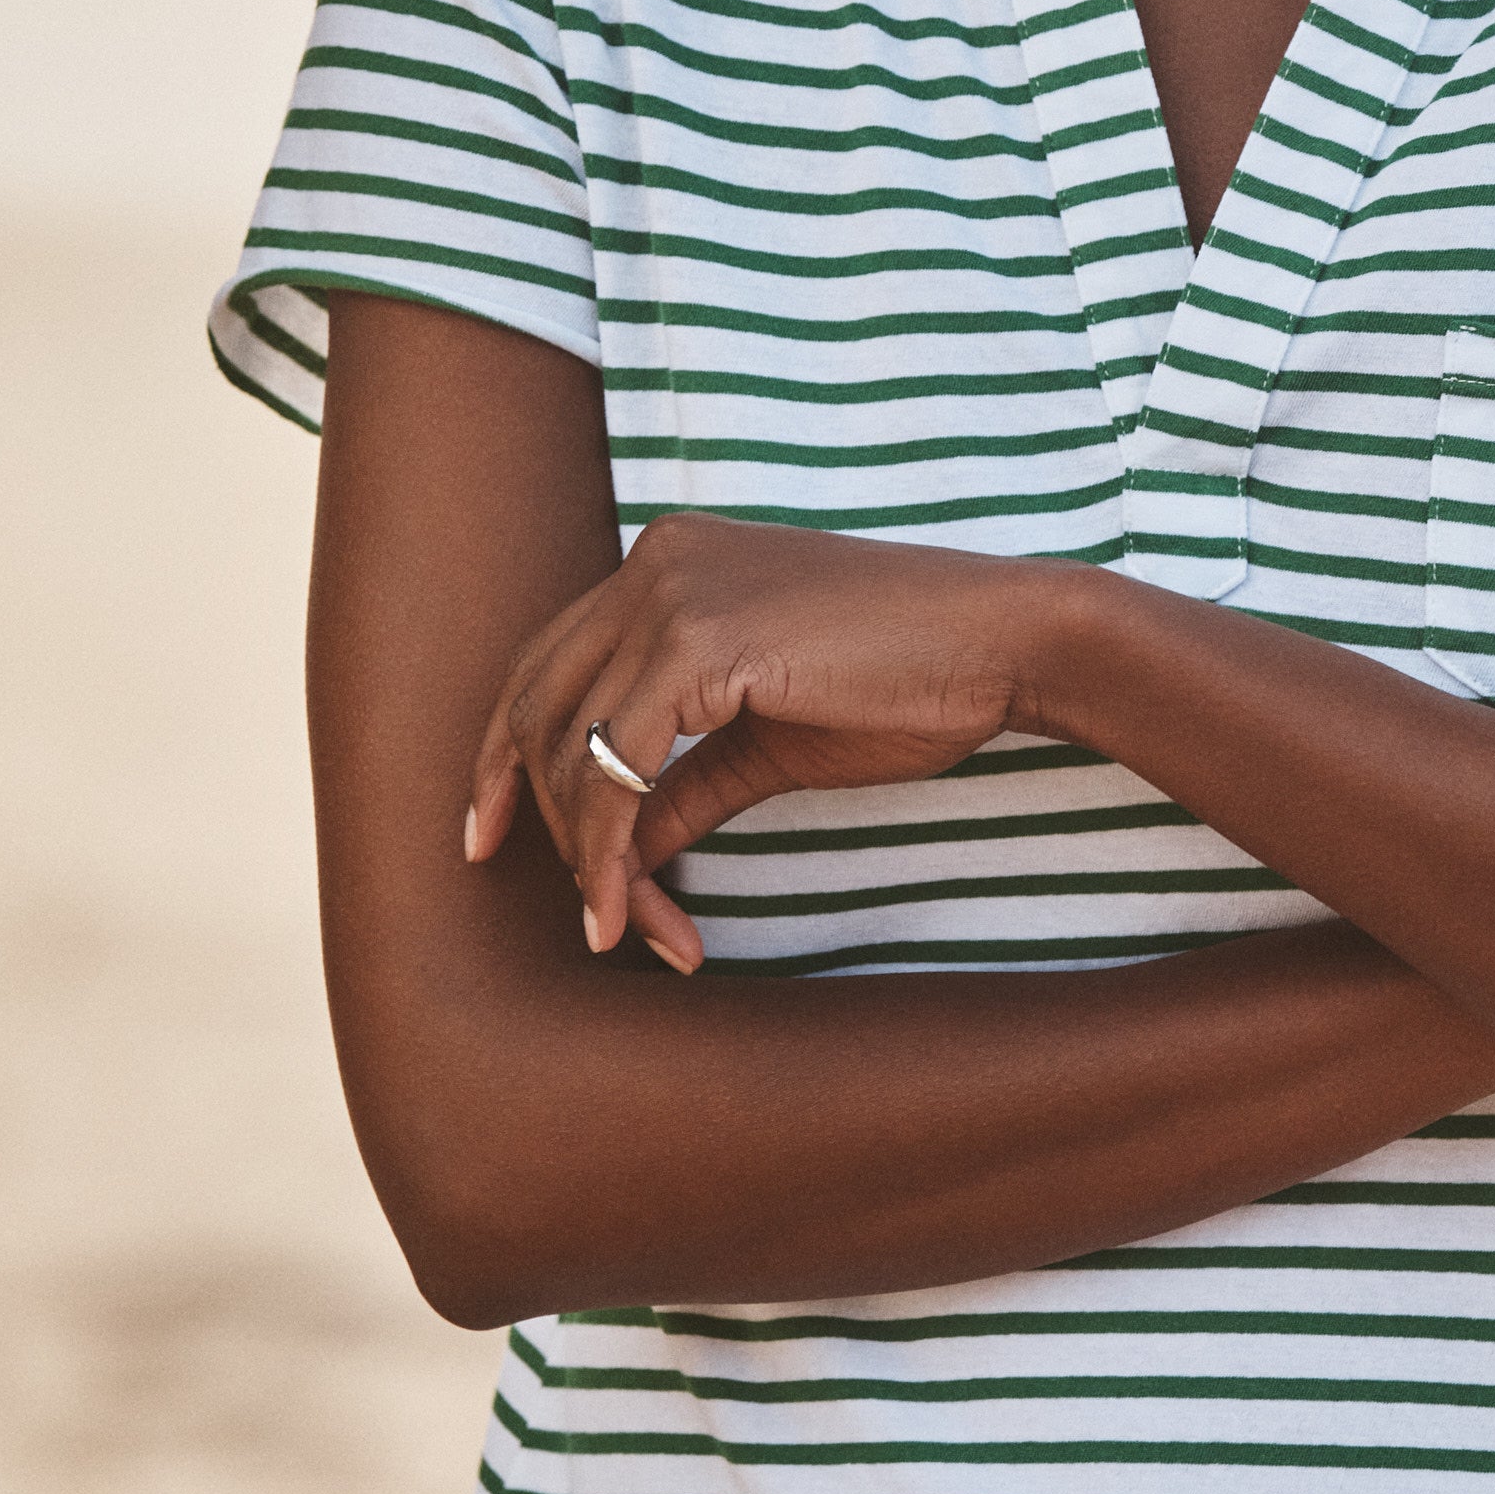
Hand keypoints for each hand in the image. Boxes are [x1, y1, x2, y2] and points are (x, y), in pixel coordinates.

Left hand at [465, 511, 1066, 968]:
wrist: (1005, 644)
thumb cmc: (908, 683)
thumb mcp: (766, 741)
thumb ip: (684, 780)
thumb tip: (620, 851)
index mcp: (668, 562)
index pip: (545, 662)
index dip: (503, 756)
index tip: (489, 839)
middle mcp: (654, 561)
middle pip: (535, 703)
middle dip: (539, 821)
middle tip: (583, 915)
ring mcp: (672, 590)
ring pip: (570, 745)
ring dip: (588, 857)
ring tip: (627, 932)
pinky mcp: (699, 638)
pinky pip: (617, 766)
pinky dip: (614, 853)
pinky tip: (639, 914)